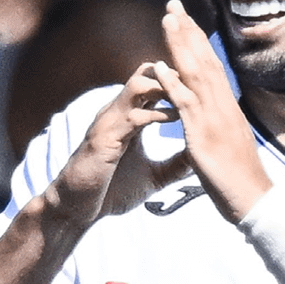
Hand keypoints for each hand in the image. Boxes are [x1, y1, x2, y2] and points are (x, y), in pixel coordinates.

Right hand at [42, 62, 187, 228]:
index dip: (178, 80)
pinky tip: (174, 117)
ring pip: (137, 86)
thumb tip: (201, 160)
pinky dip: (155, 114)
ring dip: (164, 87)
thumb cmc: (112, 190)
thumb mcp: (154, 177)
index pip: (155, 85)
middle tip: (200, 81)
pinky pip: (131, 116)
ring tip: (188, 94)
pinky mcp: (103, 137)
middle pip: (146, 74)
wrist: (79, 209)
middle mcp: (118, 113)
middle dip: (173, 74)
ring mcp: (109, 122)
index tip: (206, 82)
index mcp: (130, 118)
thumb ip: (175, 165)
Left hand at [150, 1, 272, 222]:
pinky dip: (173, 84)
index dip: (198, 41)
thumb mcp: (230, 143)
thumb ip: (221, 125)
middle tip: (173, 5)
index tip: (186, 20)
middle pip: (204, 61)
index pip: (212, 66)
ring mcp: (214, 119)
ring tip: (166, 21)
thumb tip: (216, 115)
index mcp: (228, 107)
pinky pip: (186, 105)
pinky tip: (161, 66)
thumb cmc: (241, 178)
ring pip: (195, 74)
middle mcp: (223, 106)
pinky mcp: (202, 136)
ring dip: (180, 46)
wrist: (253, 200)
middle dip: (188, 31)